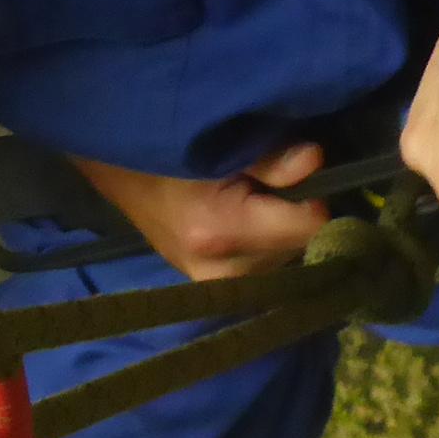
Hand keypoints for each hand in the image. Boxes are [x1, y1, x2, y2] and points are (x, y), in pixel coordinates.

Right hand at [70, 143, 331, 281]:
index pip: (309, 226)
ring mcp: (219, 287)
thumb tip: (316, 160)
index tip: (303, 174)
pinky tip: (250, 223)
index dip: (315, 195)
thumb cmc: (169, 153)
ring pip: (288, 258)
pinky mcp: (217, 290)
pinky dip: (269, 244)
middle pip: (301, 245)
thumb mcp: (218, 147)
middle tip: (270, 183)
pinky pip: (268, 268)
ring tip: (255, 201)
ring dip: (284, 231)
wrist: (122, 179)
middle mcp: (225, 272)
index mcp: (223, 232)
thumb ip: (269, 158)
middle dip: (298, 213)